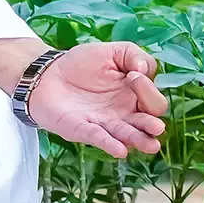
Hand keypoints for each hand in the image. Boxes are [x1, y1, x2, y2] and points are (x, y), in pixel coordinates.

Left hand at [25, 41, 169, 157]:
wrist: (47, 73)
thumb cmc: (82, 64)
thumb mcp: (112, 51)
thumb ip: (134, 54)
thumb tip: (142, 70)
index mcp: (135, 95)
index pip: (152, 99)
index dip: (148, 88)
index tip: (132, 74)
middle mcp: (124, 113)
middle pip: (146, 122)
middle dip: (152, 125)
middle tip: (156, 126)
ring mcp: (105, 123)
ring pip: (126, 135)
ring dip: (138, 140)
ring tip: (151, 146)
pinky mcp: (83, 129)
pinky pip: (98, 138)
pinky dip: (109, 144)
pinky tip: (121, 151)